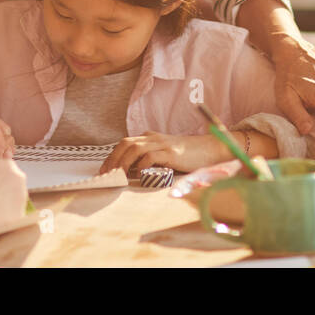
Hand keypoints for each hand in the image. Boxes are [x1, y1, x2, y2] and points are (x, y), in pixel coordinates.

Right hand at [0, 158, 28, 231]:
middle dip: (5, 192)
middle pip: (15, 186)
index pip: (8, 172)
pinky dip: (6, 219)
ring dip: (6, 205)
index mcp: (8, 165)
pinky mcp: (20, 213)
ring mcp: (21, 196)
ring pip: (16, 201)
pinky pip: (15, 216)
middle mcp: (19, 178)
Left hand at [101, 133, 223, 174]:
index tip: (105, 170)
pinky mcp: (171, 153)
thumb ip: (149, 159)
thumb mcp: (164, 154)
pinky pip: (151, 156)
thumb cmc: (187, 156)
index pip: (125, 143)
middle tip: (107, 175)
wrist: (210, 150)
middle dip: (113, 159)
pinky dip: (142, 166)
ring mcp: (162, 144)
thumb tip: (130, 172)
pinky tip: (139, 175)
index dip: (112, 156)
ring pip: (135, 149)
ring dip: (123, 163)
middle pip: (126, 144)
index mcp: (150, 138)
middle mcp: (153, 138)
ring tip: (119, 176)